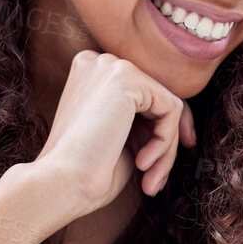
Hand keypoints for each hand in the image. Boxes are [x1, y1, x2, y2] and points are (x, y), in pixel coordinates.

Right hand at [33, 50, 196, 218]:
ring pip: (168, 105)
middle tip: (156, 178)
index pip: (142, 96)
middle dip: (166, 140)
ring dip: (165, 148)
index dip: (161, 128)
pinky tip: (142, 163)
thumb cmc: (84, 170)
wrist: (61, 183)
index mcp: (90, 74)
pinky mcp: (126, 78)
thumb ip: (142, 119)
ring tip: (149, 178)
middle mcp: (98, 61)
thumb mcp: (118, 137)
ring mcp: (112, 66)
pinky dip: (165, 142)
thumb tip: (181, 117)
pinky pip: (171, 109)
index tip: (163, 160)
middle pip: (158, 98)